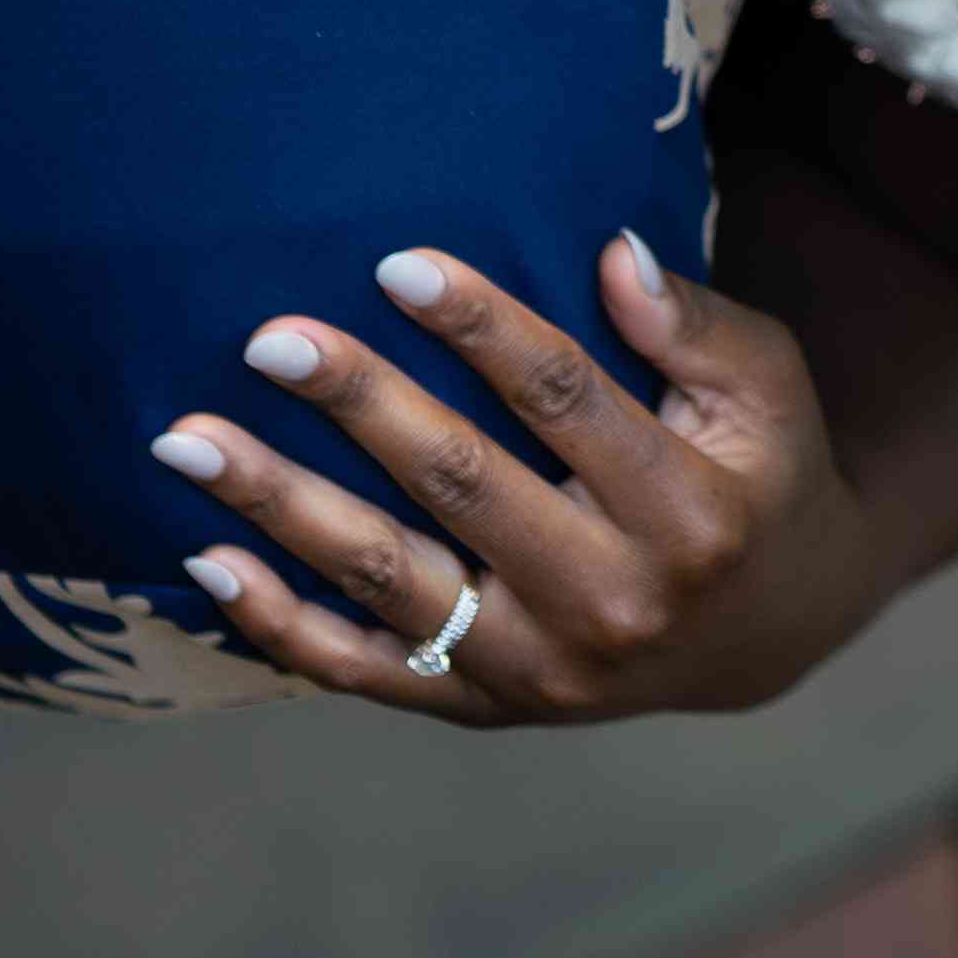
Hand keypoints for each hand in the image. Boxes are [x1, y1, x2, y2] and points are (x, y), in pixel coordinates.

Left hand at [156, 232, 872, 725]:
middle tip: (271, 338)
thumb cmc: (759, 475)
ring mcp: (541, 668)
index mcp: (689, 511)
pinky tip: (206, 558)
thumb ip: (695, 326)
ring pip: (390, 578)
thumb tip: (610, 252)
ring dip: (279, 504)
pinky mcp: (487, 705)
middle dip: (359, 403)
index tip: (397, 264)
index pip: (567, 400)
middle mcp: (613, 601)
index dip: (482, 327)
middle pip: (462, 485)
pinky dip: (278, 621)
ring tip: (186, 439)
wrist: (771, 633)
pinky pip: (365, 669)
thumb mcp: (768, 389)